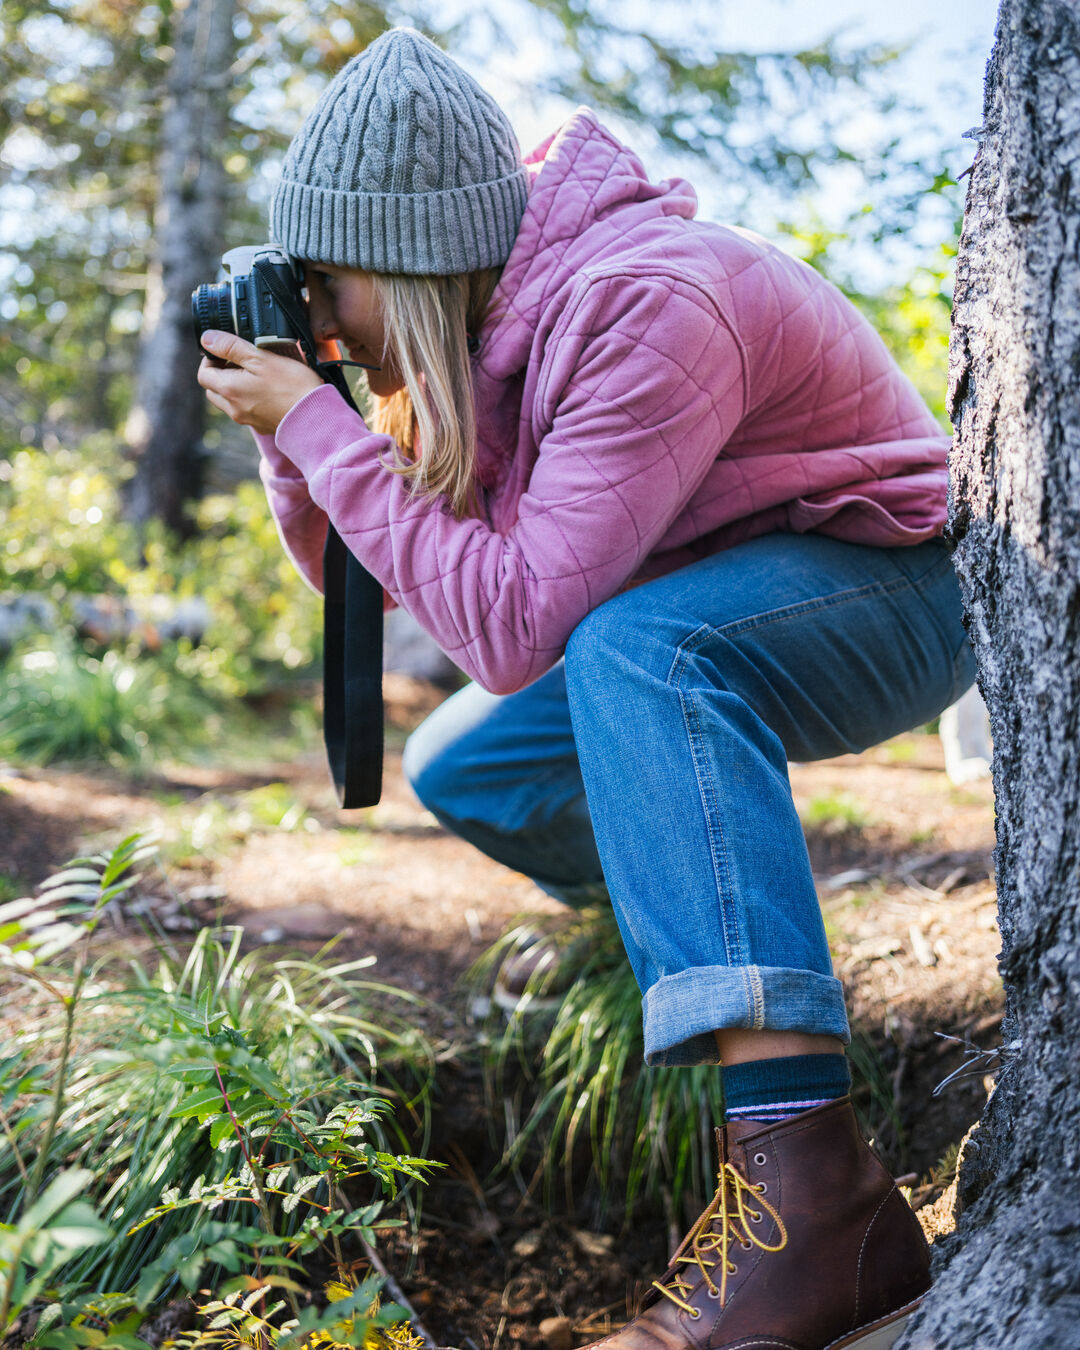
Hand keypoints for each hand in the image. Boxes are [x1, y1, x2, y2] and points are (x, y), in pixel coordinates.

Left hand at [197, 330, 326, 434]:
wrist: (315, 417)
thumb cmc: (291, 386)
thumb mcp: (260, 357)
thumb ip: (230, 346)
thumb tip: (206, 339)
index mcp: (229, 389)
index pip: (203, 374)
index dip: (210, 359)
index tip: (225, 352)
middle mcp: (233, 408)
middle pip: (213, 390)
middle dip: (220, 374)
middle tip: (239, 362)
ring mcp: (247, 420)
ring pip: (228, 402)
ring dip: (234, 388)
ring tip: (255, 375)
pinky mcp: (261, 426)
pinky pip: (246, 411)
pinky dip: (249, 400)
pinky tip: (268, 391)